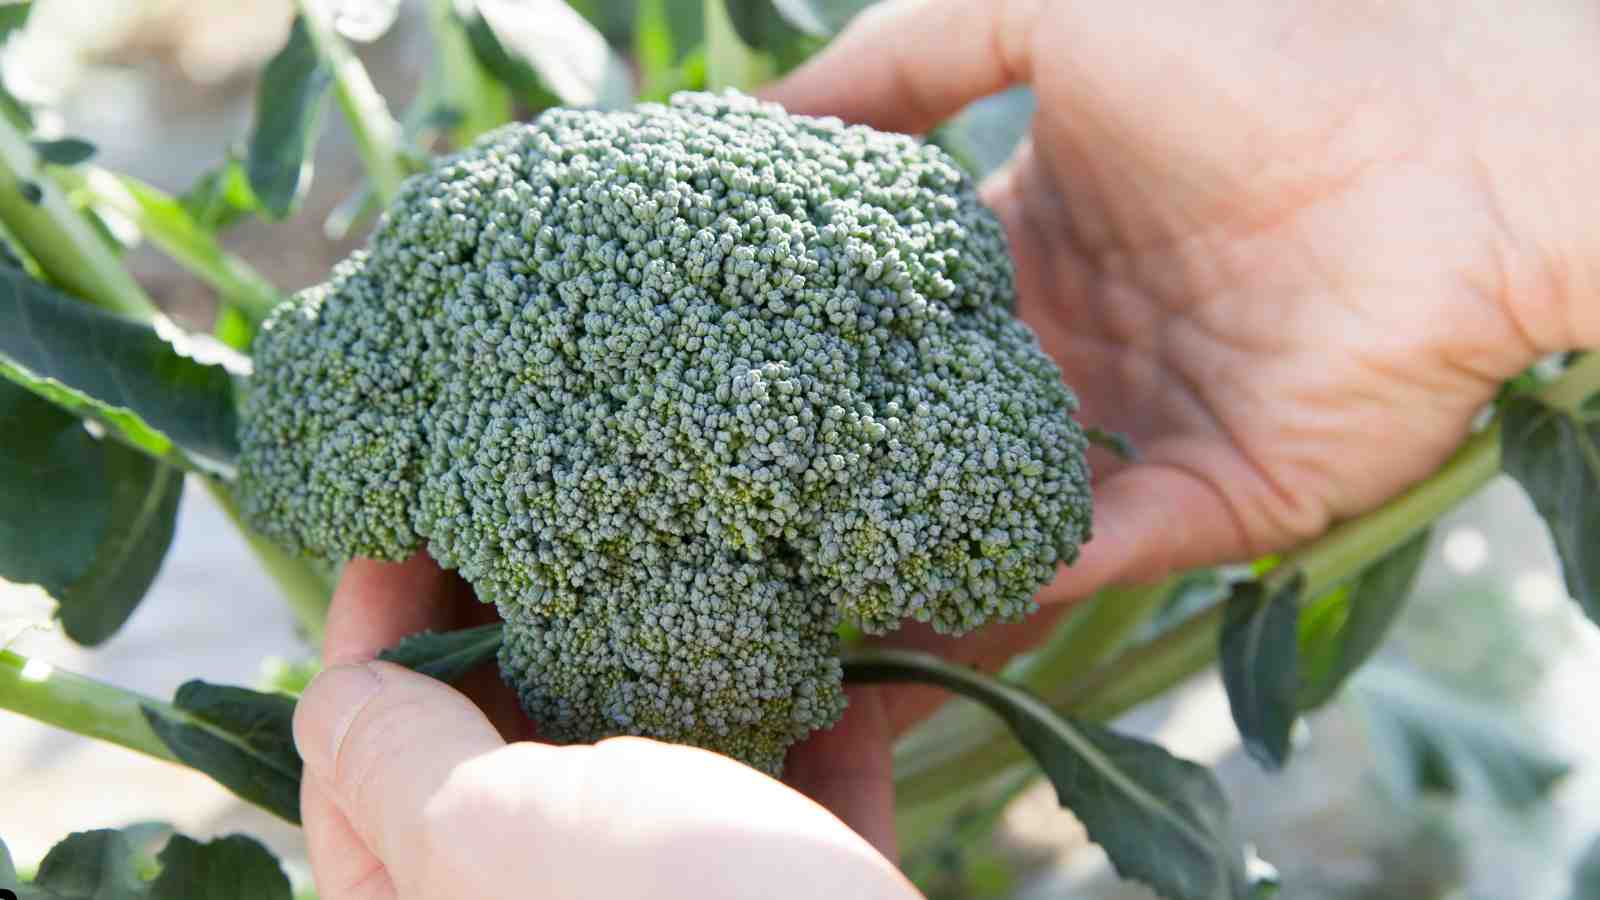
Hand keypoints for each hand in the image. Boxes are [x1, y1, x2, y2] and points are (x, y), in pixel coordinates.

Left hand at [294, 558, 917, 899]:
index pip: (360, 768)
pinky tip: (819, 632)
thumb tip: (331, 696)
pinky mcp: (798, 891)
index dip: (370, 634)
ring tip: (674, 540)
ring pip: (660, 762)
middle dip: (517, 625)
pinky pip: (794, 781)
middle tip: (532, 506)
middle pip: (507, 752)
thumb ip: (401, 763)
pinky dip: (806, 708)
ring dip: (675, 657)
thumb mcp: (499, 835)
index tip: (401, 519)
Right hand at [762, 0, 1599, 723]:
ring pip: (1014, 501)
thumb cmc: (1254, 58)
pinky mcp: (1225, 496)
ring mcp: (1153, 422)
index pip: (912, 305)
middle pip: (951, 415)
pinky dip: (1034, 568)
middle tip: (747, 499)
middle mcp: (1088, 338)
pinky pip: (1110, 547)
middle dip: (863, 457)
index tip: (727, 365)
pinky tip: (942, 586)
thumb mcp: (1049, 11)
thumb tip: (759, 112)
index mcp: (1045, 237)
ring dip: (930, 533)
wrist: (1454, 142)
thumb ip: (902, 57)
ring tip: (818, 578)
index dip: (827, 334)